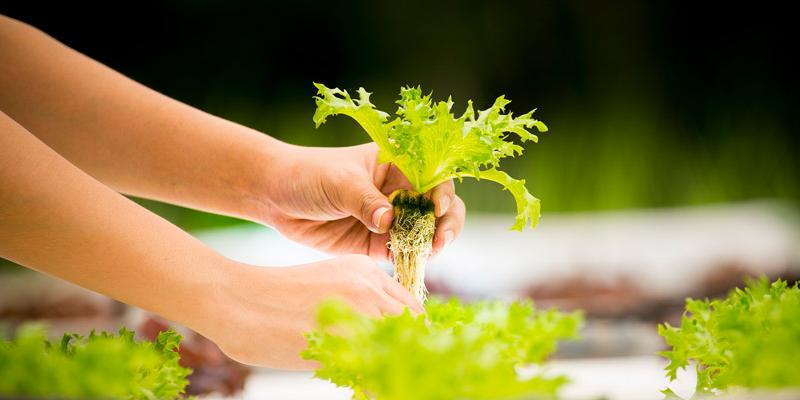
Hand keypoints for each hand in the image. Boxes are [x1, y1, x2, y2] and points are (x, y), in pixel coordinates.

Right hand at [208, 255, 422, 368]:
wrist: (235, 300)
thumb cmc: (274, 299)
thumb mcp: (326, 286)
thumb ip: (357, 304)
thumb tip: (381, 337)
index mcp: (366, 271)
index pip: (411, 309)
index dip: (413, 337)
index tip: (406, 356)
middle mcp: (369, 287)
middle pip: (413, 328)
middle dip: (411, 354)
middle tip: (402, 375)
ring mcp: (358, 312)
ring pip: (400, 348)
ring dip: (395, 368)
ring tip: (384, 382)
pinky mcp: (343, 339)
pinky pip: (375, 370)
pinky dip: (376, 384)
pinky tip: (365, 390)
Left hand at [255, 143, 465, 259]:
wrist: (276, 196)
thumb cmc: (310, 175)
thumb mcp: (340, 182)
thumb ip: (365, 201)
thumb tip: (389, 221)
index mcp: (398, 164)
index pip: (433, 177)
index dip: (443, 193)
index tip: (437, 209)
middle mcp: (400, 191)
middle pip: (438, 208)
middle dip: (446, 224)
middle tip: (440, 242)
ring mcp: (391, 219)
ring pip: (424, 233)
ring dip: (430, 245)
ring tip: (427, 255)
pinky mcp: (377, 244)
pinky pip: (402, 253)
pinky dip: (410, 260)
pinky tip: (410, 265)